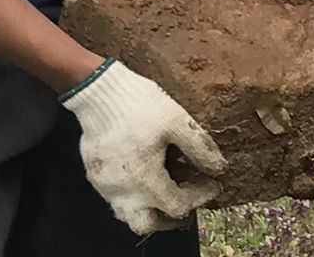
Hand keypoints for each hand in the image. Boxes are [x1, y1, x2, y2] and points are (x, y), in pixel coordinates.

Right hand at [62, 59, 225, 234]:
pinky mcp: (94, 175)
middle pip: (148, 223)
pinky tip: (146, 176)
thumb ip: (199, 147)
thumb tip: (219, 168)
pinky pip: (115, 198)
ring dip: (150, 209)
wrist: (100, 91)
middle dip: (170, 217)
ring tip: (167, 191)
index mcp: (145, 180)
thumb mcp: (177, 120)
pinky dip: (134, 196)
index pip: (177, 206)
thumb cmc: (140, 105)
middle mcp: (122, 191)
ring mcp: (105, 185)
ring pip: (128, 214)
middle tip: (186, 200)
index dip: (199, 197)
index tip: (213, 183)